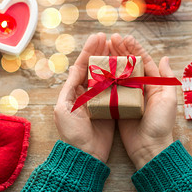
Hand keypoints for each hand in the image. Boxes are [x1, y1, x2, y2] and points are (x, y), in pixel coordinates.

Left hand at [54, 33, 114, 162]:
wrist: (85, 154)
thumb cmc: (72, 133)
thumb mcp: (64, 108)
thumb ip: (70, 88)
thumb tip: (75, 68)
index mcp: (74, 91)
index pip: (82, 65)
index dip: (89, 50)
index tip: (98, 37)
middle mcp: (88, 92)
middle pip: (95, 66)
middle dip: (101, 51)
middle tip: (110, 37)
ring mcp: (101, 99)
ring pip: (108, 75)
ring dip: (112, 60)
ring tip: (119, 47)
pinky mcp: (112, 107)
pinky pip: (118, 88)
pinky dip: (122, 76)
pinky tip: (127, 66)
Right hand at [109, 34, 176, 169]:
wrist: (149, 148)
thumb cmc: (161, 124)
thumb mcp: (168, 100)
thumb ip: (167, 79)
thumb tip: (165, 57)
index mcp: (153, 84)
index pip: (143, 61)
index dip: (134, 48)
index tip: (125, 37)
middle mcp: (139, 88)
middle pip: (129, 65)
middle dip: (120, 50)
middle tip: (110, 38)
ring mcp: (127, 96)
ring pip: (118, 74)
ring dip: (111, 60)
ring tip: (102, 48)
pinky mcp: (117, 106)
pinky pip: (109, 89)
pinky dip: (103, 78)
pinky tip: (96, 68)